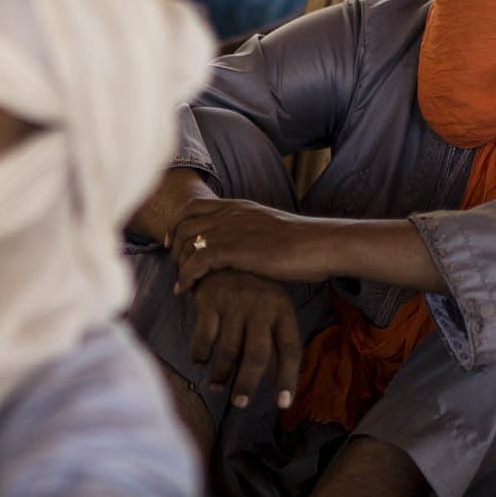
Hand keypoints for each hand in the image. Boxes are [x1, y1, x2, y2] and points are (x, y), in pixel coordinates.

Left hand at [170, 199, 339, 293]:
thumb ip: (253, 233)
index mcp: (239, 206)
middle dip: (174, 247)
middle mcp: (231, 214)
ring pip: (187, 242)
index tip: (174, 244)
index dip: (178, 224)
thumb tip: (247, 247)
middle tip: (175, 268)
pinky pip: (196, 261)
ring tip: (181, 282)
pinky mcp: (235, 250)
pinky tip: (185, 290)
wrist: (321, 244)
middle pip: (184, 224)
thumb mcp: (272, 230)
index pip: (194, 206)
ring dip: (178, 264)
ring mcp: (232, 230)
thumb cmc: (305, 244)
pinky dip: (186, 276)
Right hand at [187, 270, 302, 409]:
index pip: (290, 349)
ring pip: (228, 350)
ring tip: (218, 387)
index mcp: (283, 309)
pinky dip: (200, 355)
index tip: (283, 404)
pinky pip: (204, 338)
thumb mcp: (272, 312)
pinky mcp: (210, 300)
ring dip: (221, 374)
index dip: (287, 378)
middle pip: (257, 355)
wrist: (221, 257)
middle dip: (248, 384)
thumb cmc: (252, 294)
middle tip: (240, 404)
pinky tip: (200, 363)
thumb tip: (278, 386)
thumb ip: (275, 346)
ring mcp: (235, 301)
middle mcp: (262, 304)